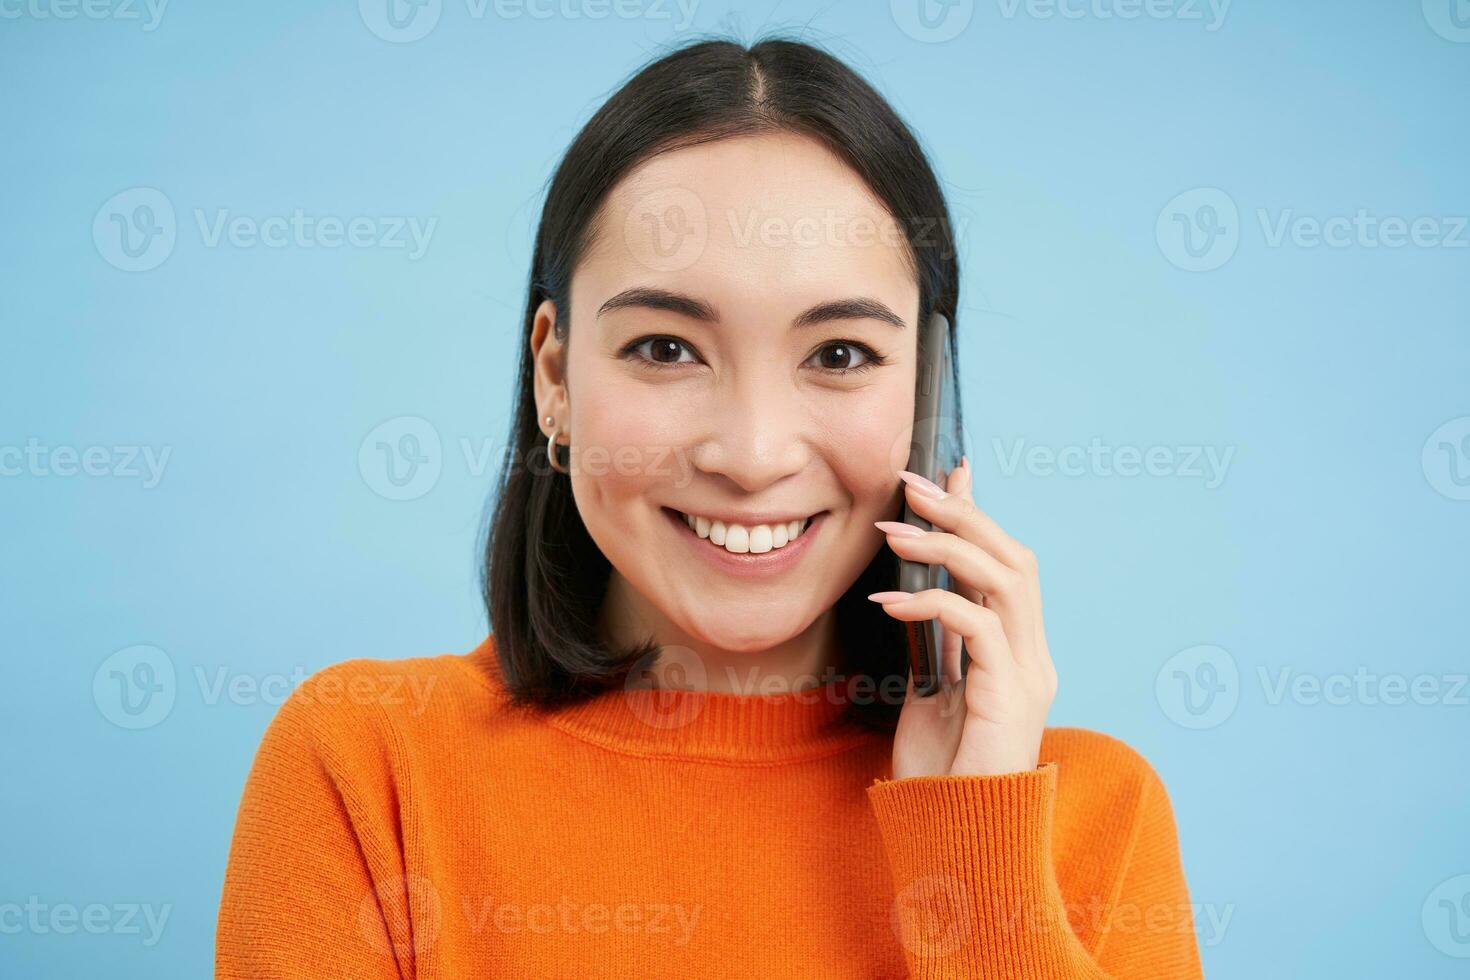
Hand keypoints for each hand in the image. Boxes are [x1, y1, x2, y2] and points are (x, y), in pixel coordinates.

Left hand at [869, 458, 1057, 777]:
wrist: (954, 837)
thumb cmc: (940, 773)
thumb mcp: (931, 691)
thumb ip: (934, 642)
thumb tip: (915, 589)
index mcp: (1018, 654)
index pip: (1006, 565)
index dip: (981, 513)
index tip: (948, 471)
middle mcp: (1033, 657)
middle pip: (1015, 558)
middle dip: (964, 512)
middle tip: (911, 484)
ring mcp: (1028, 674)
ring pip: (1006, 578)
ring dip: (948, 544)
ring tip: (893, 530)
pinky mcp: (1009, 694)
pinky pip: (976, 624)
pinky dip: (932, 600)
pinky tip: (889, 598)